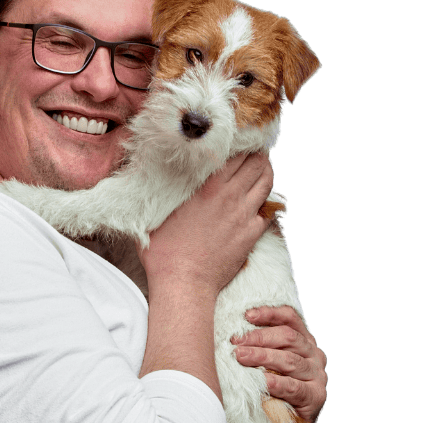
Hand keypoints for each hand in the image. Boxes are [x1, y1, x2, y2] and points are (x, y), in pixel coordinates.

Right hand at [138, 153, 273, 298]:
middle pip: (255, 163)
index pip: (233, 153)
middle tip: (252, 150)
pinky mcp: (251, 235)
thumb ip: (163, 190)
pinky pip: (269, 211)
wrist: (184, 283)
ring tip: (261, 168)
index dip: (239, 143)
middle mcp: (230, 196)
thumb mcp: (157, 213)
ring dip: (266, 171)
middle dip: (256, 153)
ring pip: (266, 182)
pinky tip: (260, 200)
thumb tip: (154, 176)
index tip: (237, 139)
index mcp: (207, 187)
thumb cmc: (164, 251)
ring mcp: (244, 216)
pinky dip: (267, 202)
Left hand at [231, 306, 326, 422]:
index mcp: (303, 341)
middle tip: (235, 342)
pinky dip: (277, 383)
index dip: (269, 313)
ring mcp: (317, 376)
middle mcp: (314, 355)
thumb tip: (231, 332)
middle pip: (288, 337)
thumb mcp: (265, 363)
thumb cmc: (270, 390)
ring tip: (240, 356)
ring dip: (262, 356)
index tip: (246, 315)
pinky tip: (262, 381)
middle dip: (258, 337)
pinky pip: (294, 387)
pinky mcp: (316, 397)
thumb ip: (257, 346)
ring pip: (289, 360)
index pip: (290, 318)